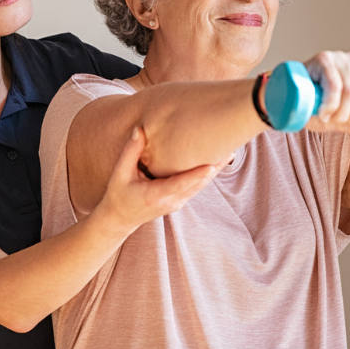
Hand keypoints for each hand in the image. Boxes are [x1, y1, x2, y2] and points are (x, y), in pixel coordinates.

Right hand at [93, 127, 219, 232]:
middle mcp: (172, 200)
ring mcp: (178, 202)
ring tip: (229, 149)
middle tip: (230, 147)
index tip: (213, 163)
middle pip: (199, 184)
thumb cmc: (119, 194)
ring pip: (201, 185)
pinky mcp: (181, 200)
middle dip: (215, 167)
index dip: (198, 174)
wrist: (120, 219)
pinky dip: (207, 173)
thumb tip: (141, 129)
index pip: (182, 183)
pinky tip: (217, 159)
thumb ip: (131, 151)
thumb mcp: (119, 173)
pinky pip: (197, 186)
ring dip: (215, 169)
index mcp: (157, 194)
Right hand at [302, 51, 349, 140]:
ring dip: (341, 113)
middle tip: (341, 124)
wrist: (290, 101)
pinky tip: (324, 113)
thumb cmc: (318, 108)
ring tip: (329, 119)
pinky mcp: (323, 59)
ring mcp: (340, 58)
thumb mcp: (345, 121)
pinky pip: (334, 85)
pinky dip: (331, 104)